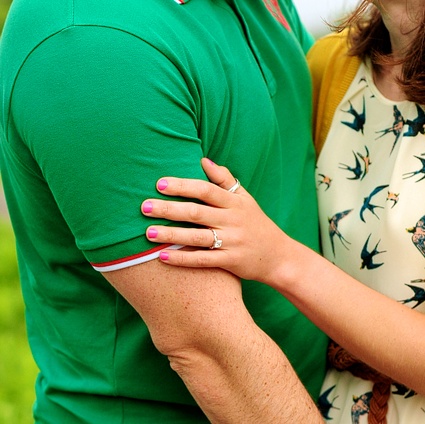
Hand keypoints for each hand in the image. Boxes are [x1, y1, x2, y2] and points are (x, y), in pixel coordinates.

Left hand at [142, 158, 293, 283]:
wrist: (280, 257)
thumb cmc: (257, 224)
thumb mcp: (246, 199)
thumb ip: (225, 180)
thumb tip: (203, 160)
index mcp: (234, 202)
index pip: (205, 190)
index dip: (183, 186)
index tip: (159, 183)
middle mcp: (233, 221)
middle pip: (197, 212)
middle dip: (169, 208)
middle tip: (144, 206)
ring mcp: (232, 242)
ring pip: (197, 237)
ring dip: (171, 234)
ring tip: (147, 232)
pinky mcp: (231, 262)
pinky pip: (203, 261)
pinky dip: (182, 259)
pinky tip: (161, 257)